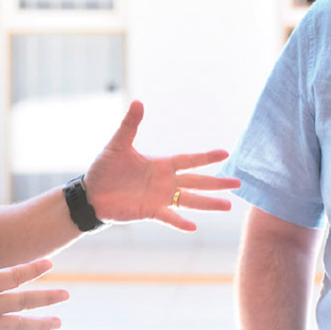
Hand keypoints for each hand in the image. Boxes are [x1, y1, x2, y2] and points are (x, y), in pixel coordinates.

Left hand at [83, 100, 239, 230]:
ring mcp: (159, 198)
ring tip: (228, 206)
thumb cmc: (104, 168)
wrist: (91, 193)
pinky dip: (180, 222)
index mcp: (160, 164)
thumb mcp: (118, 144)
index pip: (189, 160)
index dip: (206, 157)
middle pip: (197, 182)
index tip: (226, 153)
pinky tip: (194, 227)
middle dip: (217, 183)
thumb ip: (130, 125)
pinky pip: (169, 217)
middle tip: (239, 184)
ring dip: (208, 203)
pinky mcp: (149, 212)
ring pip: (190, 201)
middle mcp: (165, 182)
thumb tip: (138, 102)